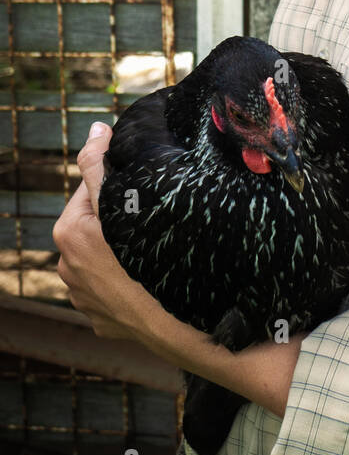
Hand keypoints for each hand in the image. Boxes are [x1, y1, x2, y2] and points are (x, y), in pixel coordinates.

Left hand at [53, 122, 149, 340]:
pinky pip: (115, 290)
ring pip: (107, 258)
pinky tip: (149, 281)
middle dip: (121, 221)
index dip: (120, 186)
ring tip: (154, 253)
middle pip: (98, 225)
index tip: (146, 191)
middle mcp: (66, 268)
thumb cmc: (153, 259)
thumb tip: (96, 129)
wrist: (176, 325)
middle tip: (154, 223)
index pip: (92, 190)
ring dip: (124, 252)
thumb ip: (101, 165)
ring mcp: (83, 298)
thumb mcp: (122, 204)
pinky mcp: (100, 321)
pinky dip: (130, 282)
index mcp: (68, 233)